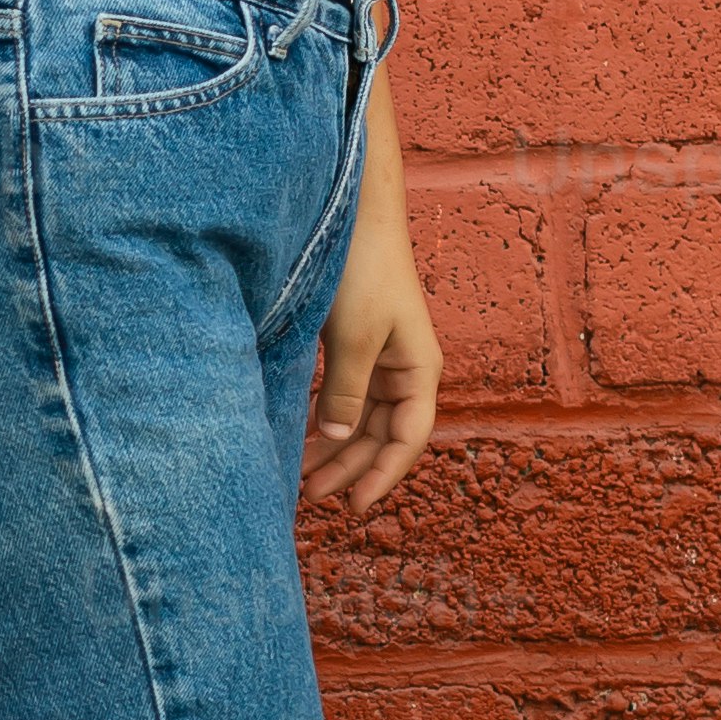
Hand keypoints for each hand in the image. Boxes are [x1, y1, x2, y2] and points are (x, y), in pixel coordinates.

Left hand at [307, 200, 440, 517]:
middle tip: (311, 496)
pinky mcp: (355, 344)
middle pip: (382, 434)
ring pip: (362, 418)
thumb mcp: (355, 337)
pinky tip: (305, 433)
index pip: (408, 437)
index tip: (353, 505)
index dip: (383, 474)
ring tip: (302, 475)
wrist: (351, 214)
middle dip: (350, 466)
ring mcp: (380, 356)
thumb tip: (340, 437)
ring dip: (336, 447)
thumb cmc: (362, 271)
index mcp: (418, 369)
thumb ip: (348, 391)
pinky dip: (327, 417)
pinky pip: (346, 395)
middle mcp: (404, 368)